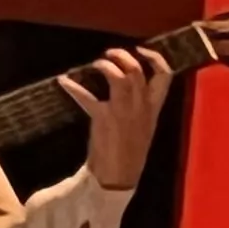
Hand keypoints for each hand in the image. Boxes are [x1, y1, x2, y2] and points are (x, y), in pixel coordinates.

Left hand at [61, 46, 170, 191]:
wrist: (118, 178)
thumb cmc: (130, 152)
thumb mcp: (144, 127)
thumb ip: (140, 106)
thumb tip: (128, 83)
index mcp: (153, 109)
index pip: (165, 77)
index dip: (155, 58)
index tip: (141, 49)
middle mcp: (141, 108)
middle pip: (137, 71)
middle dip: (123, 56)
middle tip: (109, 54)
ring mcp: (123, 112)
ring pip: (119, 78)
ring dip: (105, 66)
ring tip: (96, 64)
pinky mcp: (103, 118)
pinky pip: (87, 97)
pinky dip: (73, 87)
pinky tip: (63, 81)